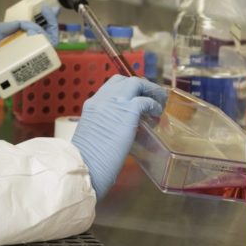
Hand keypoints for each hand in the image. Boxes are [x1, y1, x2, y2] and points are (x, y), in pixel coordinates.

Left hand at [0, 6, 58, 115]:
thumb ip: (4, 28)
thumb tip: (22, 23)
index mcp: (16, 46)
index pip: (33, 32)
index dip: (42, 21)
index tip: (46, 10)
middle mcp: (25, 55)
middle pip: (45, 39)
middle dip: (51, 23)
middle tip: (50, 12)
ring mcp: (29, 64)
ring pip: (48, 47)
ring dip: (48, 32)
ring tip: (37, 27)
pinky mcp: (30, 73)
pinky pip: (43, 61)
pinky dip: (44, 46)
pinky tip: (37, 36)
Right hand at [70, 76, 166, 199]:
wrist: (86, 165)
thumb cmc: (88, 158)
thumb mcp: (93, 134)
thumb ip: (105, 125)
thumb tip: (121, 130)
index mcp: (92, 104)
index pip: (112, 86)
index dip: (127, 90)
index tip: (136, 97)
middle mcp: (103, 99)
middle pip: (126, 80)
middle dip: (141, 86)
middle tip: (151, 98)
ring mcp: (116, 102)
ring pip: (137, 83)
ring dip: (150, 91)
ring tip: (159, 103)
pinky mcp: (129, 111)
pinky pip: (147, 101)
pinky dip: (154, 105)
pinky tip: (157, 114)